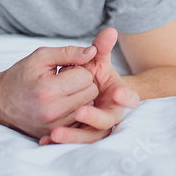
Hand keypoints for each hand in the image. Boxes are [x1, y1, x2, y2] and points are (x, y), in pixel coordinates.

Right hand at [0, 44, 99, 138]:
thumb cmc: (20, 75)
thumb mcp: (41, 56)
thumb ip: (69, 52)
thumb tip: (93, 52)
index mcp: (49, 90)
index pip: (85, 77)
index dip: (78, 69)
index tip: (64, 70)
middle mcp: (53, 111)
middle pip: (91, 93)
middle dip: (82, 83)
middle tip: (64, 81)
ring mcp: (54, 126)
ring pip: (88, 108)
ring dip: (81, 98)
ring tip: (62, 92)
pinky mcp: (54, 135)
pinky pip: (80, 121)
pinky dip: (76, 111)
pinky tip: (62, 104)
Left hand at [40, 28, 138, 143]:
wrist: (77, 93)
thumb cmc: (90, 73)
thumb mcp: (95, 60)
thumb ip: (101, 47)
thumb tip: (110, 31)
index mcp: (119, 95)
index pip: (130, 99)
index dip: (126, 97)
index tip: (117, 92)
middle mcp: (110, 114)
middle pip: (108, 121)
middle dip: (94, 117)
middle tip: (80, 111)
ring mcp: (96, 128)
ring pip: (89, 137)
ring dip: (73, 136)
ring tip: (55, 132)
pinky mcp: (80, 137)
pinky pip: (72, 144)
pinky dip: (60, 144)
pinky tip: (45, 141)